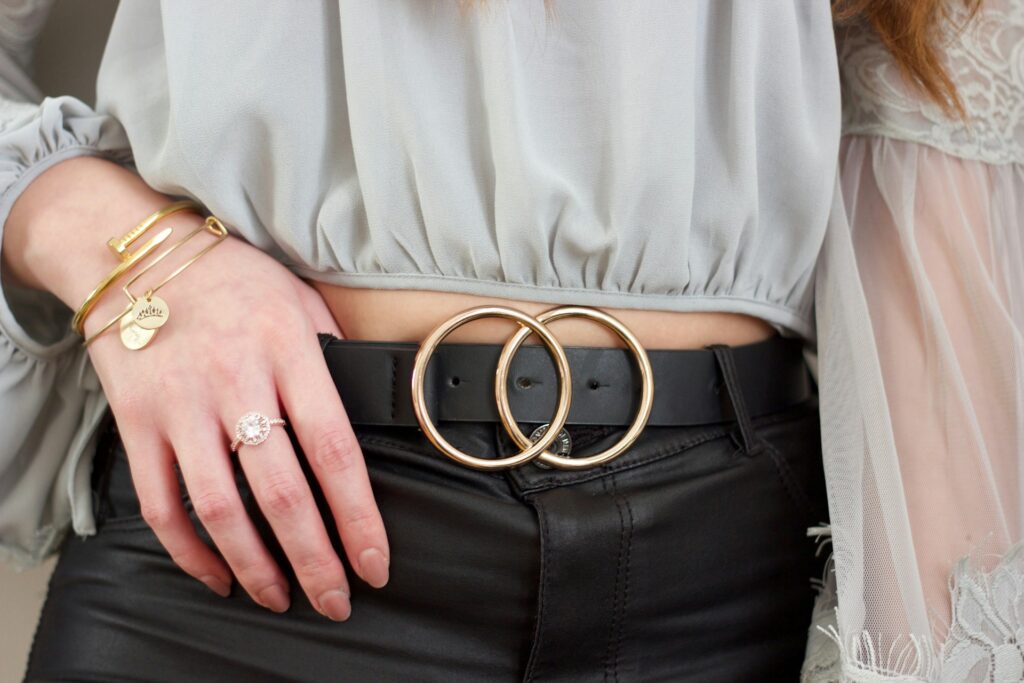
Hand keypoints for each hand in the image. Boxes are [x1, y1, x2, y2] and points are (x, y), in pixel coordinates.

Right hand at [83, 224, 388, 620]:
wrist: (138, 256)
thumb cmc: (235, 279)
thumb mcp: (302, 300)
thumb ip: (334, 357)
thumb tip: (371, 414)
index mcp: (288, 349)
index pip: (334, 448)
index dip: (358, 516)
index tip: (376, 561)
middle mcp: (234, 381)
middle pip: (281, 492)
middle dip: (315, 560)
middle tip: (336, 599)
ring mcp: (180, 405)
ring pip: (220, 509)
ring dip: (256, 566)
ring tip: (283, 597)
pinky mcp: (137, 423)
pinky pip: (162, 504)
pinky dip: (190, 551)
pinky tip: (219, 574)